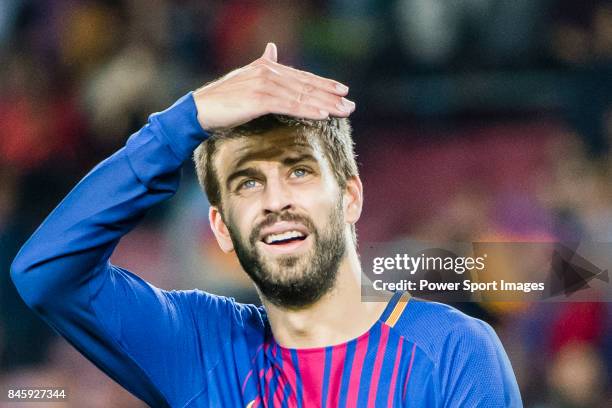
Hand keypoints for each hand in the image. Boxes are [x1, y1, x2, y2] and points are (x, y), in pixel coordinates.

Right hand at [193, 43, 354, 130]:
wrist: (200, 109)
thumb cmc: (222, 99)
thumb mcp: (245, 78)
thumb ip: (262, 64)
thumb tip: (271, 49)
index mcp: (267, 68)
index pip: (302, 77)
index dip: (324, 84)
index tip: (342, 91)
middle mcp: (268, 73)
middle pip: (306, 85)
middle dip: (331, 96)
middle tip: (350, 105)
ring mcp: (264, 85)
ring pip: (301, 96)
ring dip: (325, 105)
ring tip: (343, 111)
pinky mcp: (259, 99)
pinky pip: (289, 106)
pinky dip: (308, 110)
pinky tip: (323, 115)